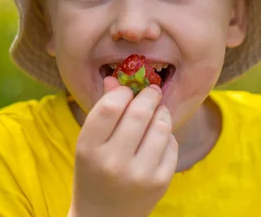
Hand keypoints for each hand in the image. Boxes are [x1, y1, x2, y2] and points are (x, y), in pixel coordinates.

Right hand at [68, 77, 177, 216]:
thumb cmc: (94, 171)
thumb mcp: (89, 142)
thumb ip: (103, 110)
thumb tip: (116, 78)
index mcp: (89, 148)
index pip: (111, 107)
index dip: (123, 92)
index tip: (127, 91)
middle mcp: (113, 162)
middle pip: (139, 113)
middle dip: (148, 96)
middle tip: (151, 91)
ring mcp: (139, 174)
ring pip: (161, 126)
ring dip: (161, 112)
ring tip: (157, 111)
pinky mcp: (160, 182)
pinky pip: (171, 144)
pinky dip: (167, 135)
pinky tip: (158, 136)